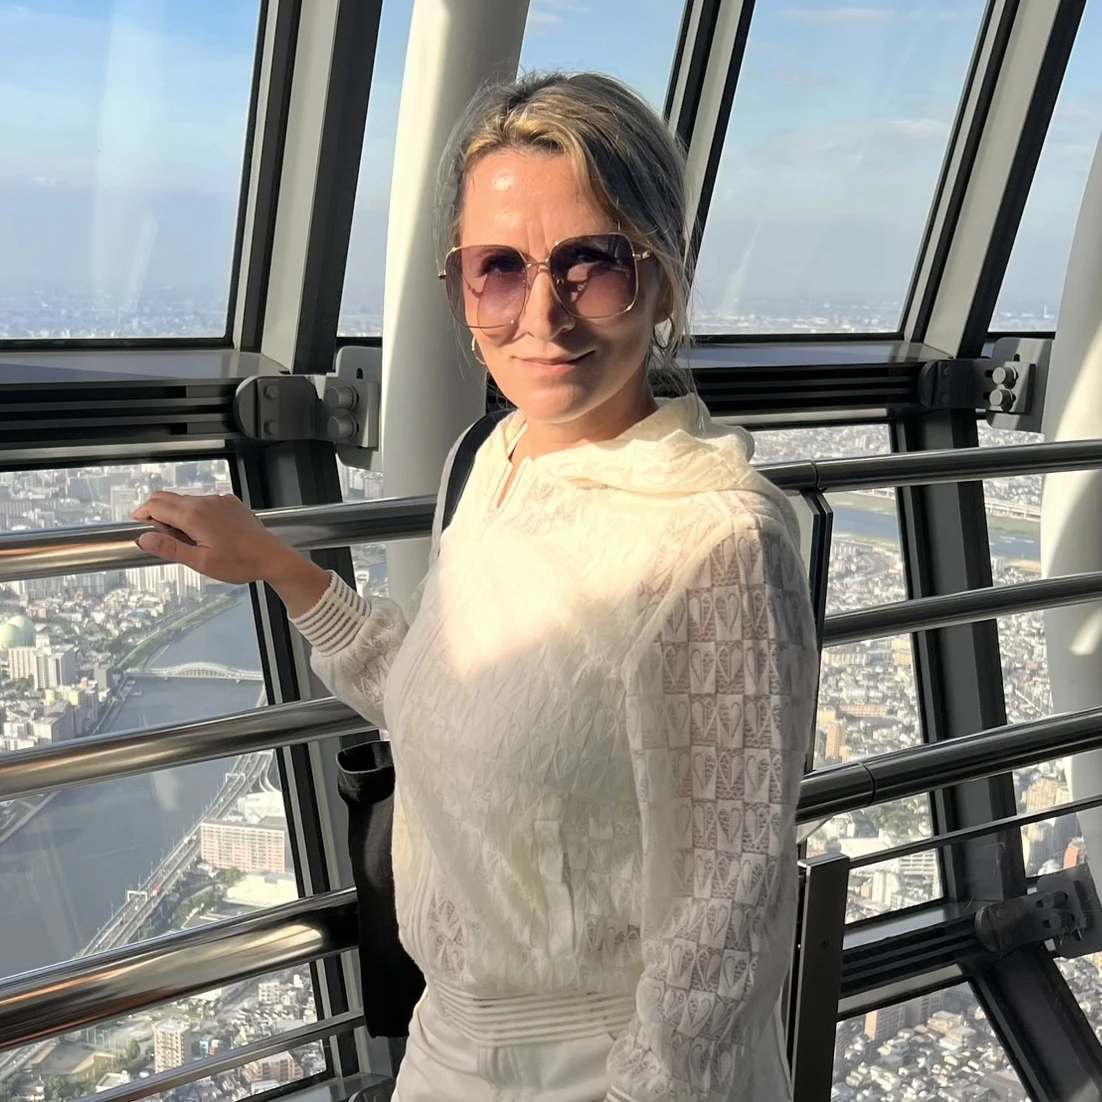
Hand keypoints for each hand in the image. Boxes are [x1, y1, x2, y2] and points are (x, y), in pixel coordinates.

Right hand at [130, 492, 292, 585]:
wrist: (271, 557)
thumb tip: (144, 538)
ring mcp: (219, 500)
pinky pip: (204, 502)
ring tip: (185, 540)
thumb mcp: (200, 562)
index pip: (155, 505)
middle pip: (167, 498)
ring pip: (185, 500)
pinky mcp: (230, 503)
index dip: (142, 515)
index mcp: (194, 515)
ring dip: (176, 514)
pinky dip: (194, 513)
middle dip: (155, 513)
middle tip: (160, 536)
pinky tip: (203, 533)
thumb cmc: (240, 562)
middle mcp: (205, 502)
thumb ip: (170, 548)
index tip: (139, 528)